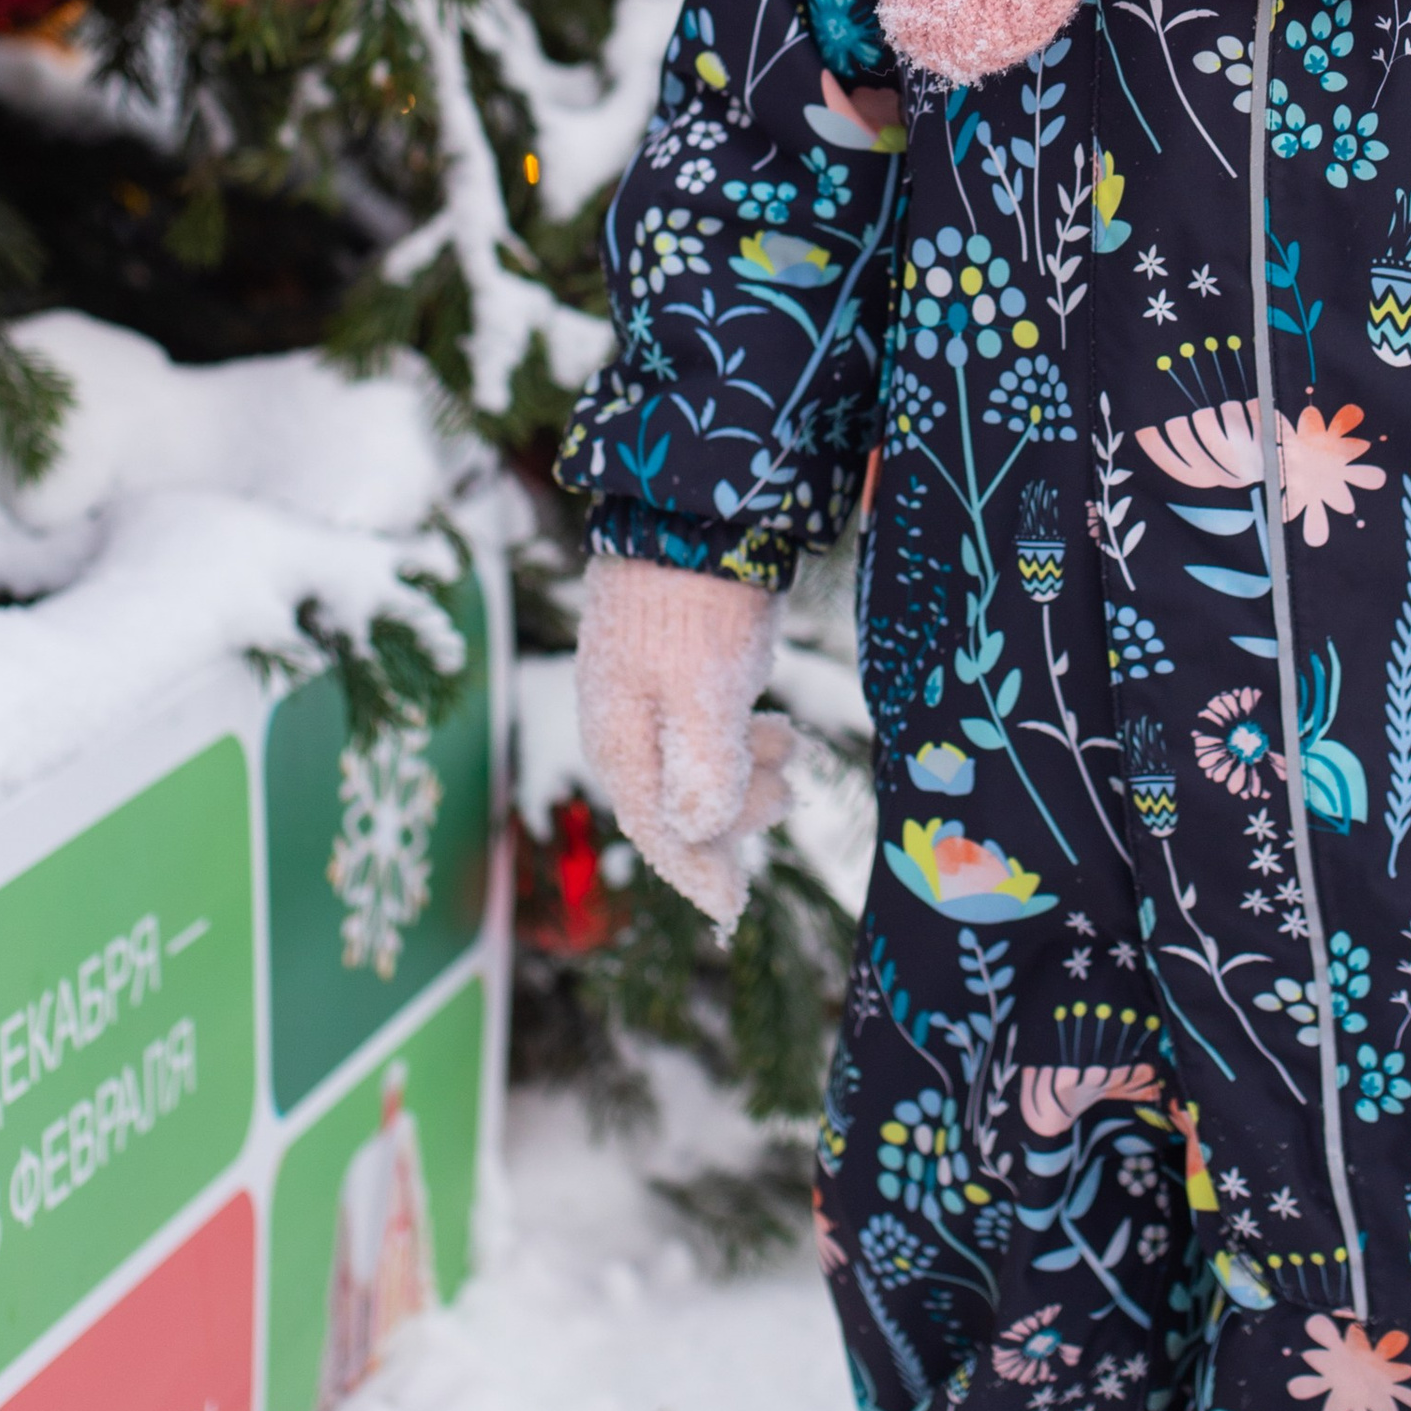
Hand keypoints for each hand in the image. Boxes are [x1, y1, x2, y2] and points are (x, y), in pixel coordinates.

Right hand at [574, 553, 797, 933]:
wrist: (690, 504)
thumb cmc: (696, 602)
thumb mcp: (704, 691)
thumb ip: (703, 770)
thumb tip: (699, 836)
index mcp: (620, 737)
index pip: (654, 828)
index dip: (696, 870)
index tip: (734, 906)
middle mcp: (624, 721)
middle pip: (673, 804)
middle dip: (731, 818)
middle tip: (787, 797)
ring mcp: (647, 690)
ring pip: (692, 764)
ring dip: (743, 777)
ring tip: (790, 751)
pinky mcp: (675, 662)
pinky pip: (703, 728)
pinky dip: (740, 742)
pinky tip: (772, 725)